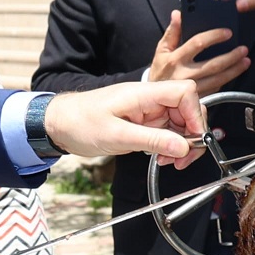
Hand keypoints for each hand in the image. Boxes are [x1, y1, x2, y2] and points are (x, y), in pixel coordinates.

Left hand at [41, 82, 203, 165]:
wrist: (58, 124)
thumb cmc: (79, 123)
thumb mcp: (116, 136)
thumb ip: (152, 140)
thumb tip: (183, 147)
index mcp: (143, 93)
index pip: (185, 92)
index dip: (195, 115)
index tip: (194, 140)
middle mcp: (149, 99)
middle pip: (187, 108)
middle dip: (192, 134)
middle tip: (183, 159)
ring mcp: (147, 110)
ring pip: (180, 122)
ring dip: (181, 143)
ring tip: (169, 162)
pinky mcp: (143, 122)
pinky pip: (167, 130)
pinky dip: (170, 145)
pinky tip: (161, 157)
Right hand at [146, 11, 251, 96]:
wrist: (156, 97)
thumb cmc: (160, 72)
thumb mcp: (161, 50)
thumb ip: (172, 32)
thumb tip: (177, 14)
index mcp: (176, 59)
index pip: (198, 44)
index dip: (214, 37)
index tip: (227, 33)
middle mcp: (184, 74)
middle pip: (213, 65)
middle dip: (231, 57)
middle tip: (243, 49)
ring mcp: (192, 88)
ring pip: (218, 79)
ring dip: (234, 70)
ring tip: (245, 61)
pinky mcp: (198, 97)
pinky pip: (216, 88)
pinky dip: (226, 80)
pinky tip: (234, 73)